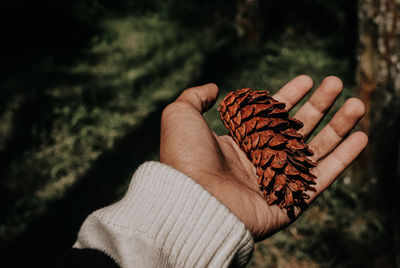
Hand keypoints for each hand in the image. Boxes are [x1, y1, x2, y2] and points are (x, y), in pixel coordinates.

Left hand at [160, 76, 367, 240]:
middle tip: (336, 83)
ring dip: (339, 126)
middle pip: (298, 128)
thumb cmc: (186, 157)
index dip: (290, 95)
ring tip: (357, 103)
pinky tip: (360, 138)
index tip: (307, 79)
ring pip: (316, 149)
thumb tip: (213, 88)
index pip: (272, 114)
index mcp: (239, 141)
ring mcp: (277, 179)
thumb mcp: (180, 116)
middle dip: (319, 105)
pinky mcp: (292, 200)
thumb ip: (195, 98)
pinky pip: (323, 178)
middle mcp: (260, 159)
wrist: (192, 200)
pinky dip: (344, 159)